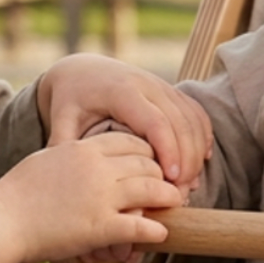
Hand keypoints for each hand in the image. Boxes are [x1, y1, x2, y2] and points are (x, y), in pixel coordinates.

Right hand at [0, 133, 184, 262]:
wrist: (2, 219)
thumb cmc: (17, 191)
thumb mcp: (48, 159)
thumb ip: (71, 155)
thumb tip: (82, 155)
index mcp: (84, 148)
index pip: (130, 140)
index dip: (148, 150)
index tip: (155, 160)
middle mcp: (97, 168)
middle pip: (146, 162)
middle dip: (163, 172)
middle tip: (173, 181)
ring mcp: (101, 196)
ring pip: (150, 189)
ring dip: (168, 196)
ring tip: (176, 202)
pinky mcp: (101, 227)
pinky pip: (139, 226)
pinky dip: (155, 230)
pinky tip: (162, 232)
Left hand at [38, 54, 211, 187]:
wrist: (82, 70)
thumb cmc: (71, 99)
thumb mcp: (61, 119)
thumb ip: (64, 146)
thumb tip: (64, 182)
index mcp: (120, 91)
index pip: (155, 121)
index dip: (167, 150)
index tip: (170, 179)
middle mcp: (146, 85)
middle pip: (180, 122)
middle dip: (186, 159)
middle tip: (181, 192)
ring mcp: (162, 86)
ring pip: (192, 118)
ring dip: (196, 152)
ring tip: (189, 185)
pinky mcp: (171, 91)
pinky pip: (196, 113)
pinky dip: (202, 137)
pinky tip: (199, 162)